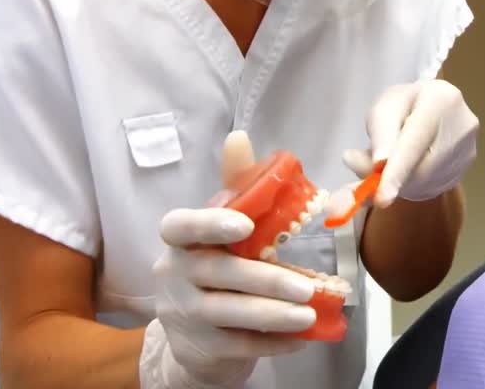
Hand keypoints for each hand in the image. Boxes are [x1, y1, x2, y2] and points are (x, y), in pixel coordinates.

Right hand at [140, 133, 318, 388]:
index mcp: (178, 240)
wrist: (194, 338)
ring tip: (311, 314)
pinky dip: (273, 342)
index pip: (180, 226)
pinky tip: (302, 338)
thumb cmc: (215, 268)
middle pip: (219, 273)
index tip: (244, 224)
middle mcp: (173, 275)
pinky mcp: (202, 347)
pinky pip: (240, 345)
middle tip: (307, 286)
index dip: (210, 224)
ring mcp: (185, 314)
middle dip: (266, 281)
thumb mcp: (221, 227)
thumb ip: (234, 186)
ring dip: (274, 315)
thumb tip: (239, 137)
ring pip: (230, 313)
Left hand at [338, 80, 478, 208]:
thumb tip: (378, 165)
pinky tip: (412, 166)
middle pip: (423, 168)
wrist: (429, 106)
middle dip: (394, 180)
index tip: (381, 199)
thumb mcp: (383, 109)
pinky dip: (416, 184)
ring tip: (395, 162)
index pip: (415, 143)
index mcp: (441, 99)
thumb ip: (379, 136)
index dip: (396, 172)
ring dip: (403, 182)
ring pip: (428, 182)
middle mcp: (463, 123)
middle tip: (372, 180)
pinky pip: (437, 184)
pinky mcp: (468, 163)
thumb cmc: (403, 105)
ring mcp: (469, 145)